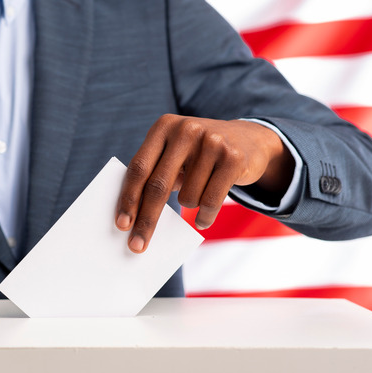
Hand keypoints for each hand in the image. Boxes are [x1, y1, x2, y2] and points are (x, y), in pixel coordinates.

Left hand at [115, 114, 293, 252]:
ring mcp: (212, 142)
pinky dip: (205, 217)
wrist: (250, 140)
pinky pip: (210, 202)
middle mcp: (186, 130)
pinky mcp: (233, 158)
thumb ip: (155, 174)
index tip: (121, 225)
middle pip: (158, 185)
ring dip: (189, 206)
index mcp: (163, 127)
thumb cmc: (198, 155)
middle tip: (137, 246)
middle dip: (146, 220)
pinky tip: (203, 220)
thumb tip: (133, 218)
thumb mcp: (175, 154)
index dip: (128, 198)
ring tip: (199, 192)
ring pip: (187, 197)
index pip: (139, 168)